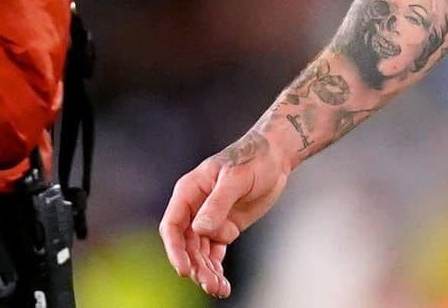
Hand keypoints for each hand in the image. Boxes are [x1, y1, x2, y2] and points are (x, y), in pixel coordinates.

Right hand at [159, 132, 291, 298]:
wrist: (275, 158)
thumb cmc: (253, 159)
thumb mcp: (236, 179)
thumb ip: (217, 203)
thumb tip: (200, 229)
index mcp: (189, 191)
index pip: (173, 225)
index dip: (175, 249)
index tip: (185, 269)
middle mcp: (194, 208)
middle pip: (186, 245)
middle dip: (196, 266)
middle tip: (210, 284)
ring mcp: (209, 220)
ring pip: (199, 253)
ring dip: (206, 271)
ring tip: (220, 289)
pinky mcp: (224, 229)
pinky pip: (214, 253)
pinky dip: (216, 268)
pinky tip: (223, 283)